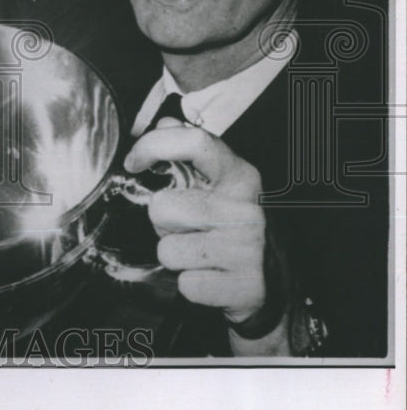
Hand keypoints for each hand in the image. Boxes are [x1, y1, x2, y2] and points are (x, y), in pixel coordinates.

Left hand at [123, 123, 267, 325]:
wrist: (274, 280)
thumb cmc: (234, 226)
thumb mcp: (221, 183)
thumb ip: (191, 152)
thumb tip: (165, 123)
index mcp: (239, 176)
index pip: (194, 142)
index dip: (153, 146)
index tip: (134, 163)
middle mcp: (245, 209)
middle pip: (162, 206)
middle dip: (162, 222)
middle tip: (185, 228)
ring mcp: (247, 249)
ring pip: (167, 249)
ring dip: (175, 254)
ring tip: (198, 252)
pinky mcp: (245, 286)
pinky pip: (186, 285)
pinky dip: (191, 284)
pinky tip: (210, 275)